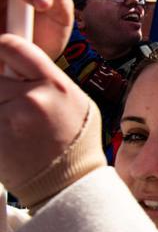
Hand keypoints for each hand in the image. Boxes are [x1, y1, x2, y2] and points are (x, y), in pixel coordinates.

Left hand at [0, 33, 93, 190]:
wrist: (68, 186)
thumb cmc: (74, 143)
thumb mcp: (75, 100)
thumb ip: (46, 77)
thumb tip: (17, 59)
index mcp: (54, 85)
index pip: (12, 46)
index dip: (3, 48)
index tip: (2, 55)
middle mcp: (30, 100)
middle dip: (0, 84)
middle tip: (12, 99)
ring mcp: (7, 120)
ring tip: (14, 122)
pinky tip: (9, 135)